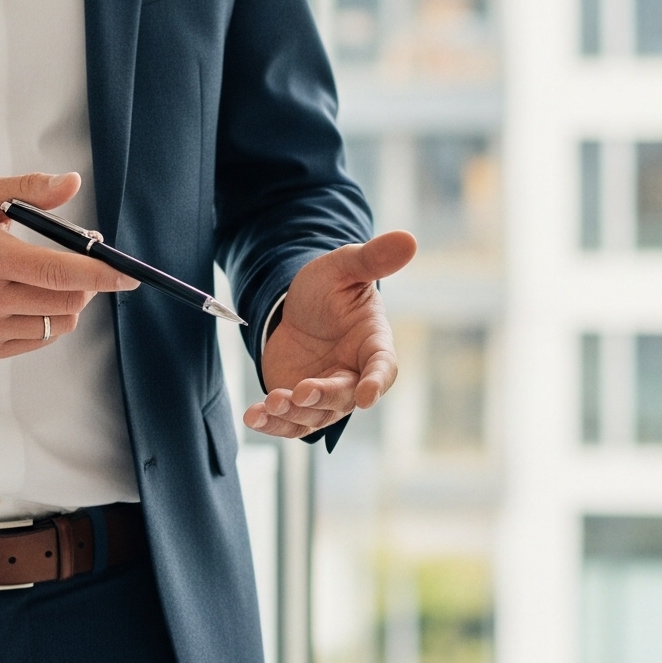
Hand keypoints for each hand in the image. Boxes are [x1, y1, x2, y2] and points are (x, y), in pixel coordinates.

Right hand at [0, 172, 135, 359]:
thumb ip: (29, 190)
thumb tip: (72, 182)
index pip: (57, 270)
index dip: (99, 273)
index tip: (128, 274)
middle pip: (65, 300)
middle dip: (88, 282)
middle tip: (82, 262)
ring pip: (57, 323)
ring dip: (71, 300)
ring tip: (54, 278)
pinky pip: (39, 339)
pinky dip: (50, 319)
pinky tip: (34, 298)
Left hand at [244, 230, 416, 438]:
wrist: (295, 306)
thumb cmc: (329, 286)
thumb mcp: (345, 267)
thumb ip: (373, 259)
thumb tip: (408, 239)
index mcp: (373, 344)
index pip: (383, 367)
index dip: (376, 382)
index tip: (366, 395)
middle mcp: (354, 374)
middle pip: (345, 397)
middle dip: (323, 397)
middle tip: (300, 391)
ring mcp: (326, 394)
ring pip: (315, 416)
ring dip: (293, 414)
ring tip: (269, 404)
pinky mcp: (299, 405)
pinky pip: (289, 422)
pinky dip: (272, 423)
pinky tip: (253, 415)